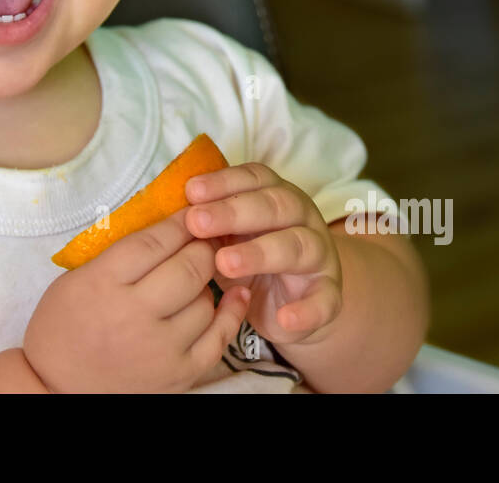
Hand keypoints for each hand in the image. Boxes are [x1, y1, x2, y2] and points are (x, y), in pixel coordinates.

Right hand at [24, 207, 250, 392]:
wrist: (55, 386)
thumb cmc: (62, 326)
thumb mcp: (77, 278)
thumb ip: (119, 255)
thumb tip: (166, 227)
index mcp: (104, 283)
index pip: (155, 241)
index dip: (179, 222)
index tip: (191, 212)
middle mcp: (135, 314)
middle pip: (188, 267)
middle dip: (202, 246)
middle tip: (205, 237)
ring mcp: (160, 348)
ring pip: (206, 299)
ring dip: (208, 280)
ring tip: (198, 274)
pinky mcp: (179, 374)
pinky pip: (219, 338)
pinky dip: (232, 312)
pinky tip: (238, 293)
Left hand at [184, 162, 341, 347]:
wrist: (294, 301)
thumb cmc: (252, 256)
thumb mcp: (229, 236)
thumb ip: (210, 222)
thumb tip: (170, 212)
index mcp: (276, 197)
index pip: (254, 179)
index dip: (224, 182)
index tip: (191, 191)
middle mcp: (302, 219)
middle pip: (275, 207)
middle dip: (235, 212)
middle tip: (197, 222)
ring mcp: (319, 257)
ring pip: (298, 247)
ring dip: (261, 253)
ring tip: (226, 263)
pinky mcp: (328, 295)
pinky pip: (324, 302)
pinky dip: (306, 311)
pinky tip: (284, 318)